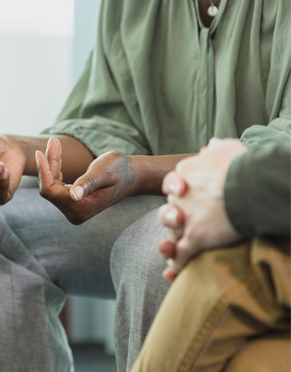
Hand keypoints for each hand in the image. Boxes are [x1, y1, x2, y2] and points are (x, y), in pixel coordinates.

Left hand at [36, 137, 137, 224]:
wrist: (133, 176)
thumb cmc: (121, 170)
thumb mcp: (103, 172)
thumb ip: (88, 183)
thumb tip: (74, 195)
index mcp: (81, 208)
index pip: (50, 191)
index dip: (43, 171)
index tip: (39, 152)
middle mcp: (75, 213)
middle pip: (50, 187)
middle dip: (48, 164)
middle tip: (53, 141)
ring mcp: (73, 209)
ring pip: (51, 185)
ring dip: (51, 165)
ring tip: (55, 143)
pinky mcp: (73, 203)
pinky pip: (56, 185)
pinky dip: (55, 169)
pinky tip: (57, 155)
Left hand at [158, 138, 246, 280]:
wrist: (251, 185)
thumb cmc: (243, 165)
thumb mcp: (227, 149)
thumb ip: (215, 150)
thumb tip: (210, 146)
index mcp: (184, 174)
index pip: (173, 186)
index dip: (177, 191)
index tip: (181, 193)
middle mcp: (179, 197)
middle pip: (170, 210)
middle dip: (173, 216)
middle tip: (182, 221)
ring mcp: (185, 219)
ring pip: (171, 233)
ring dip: (169, 241)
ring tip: (168, 247)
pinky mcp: (195, 238)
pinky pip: (180, 255)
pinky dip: (176, 265)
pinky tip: (172, 273)